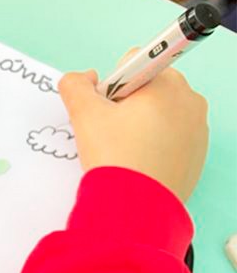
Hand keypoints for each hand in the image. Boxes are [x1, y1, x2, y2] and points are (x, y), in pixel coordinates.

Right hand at [59, 65, 207, 201]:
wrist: (136, 207)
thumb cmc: (115, 157)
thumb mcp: (84, 115)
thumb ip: (74, 85)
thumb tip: (80, 79)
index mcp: (166, 83)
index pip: (131, 64)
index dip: (111, 87)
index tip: (108, 112)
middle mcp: (190, 100)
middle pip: (147, 88)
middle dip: (128, 104)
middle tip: (114, 133)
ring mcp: (198, 128)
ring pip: (159, 112)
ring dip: (141, 123)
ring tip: (127, 150)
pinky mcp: (198, 152)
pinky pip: (172, 136)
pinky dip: (155, 143)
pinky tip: (140, 161)